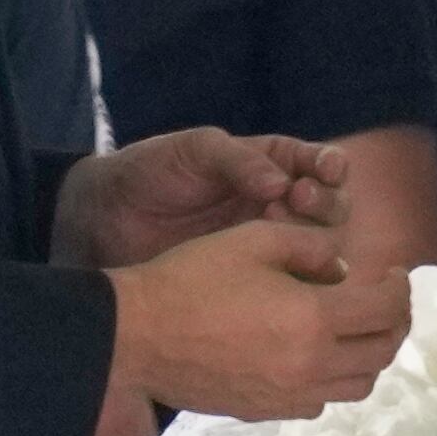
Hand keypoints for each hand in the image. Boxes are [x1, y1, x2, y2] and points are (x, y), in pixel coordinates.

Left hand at [57, 128, 348, 268]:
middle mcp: (279, 205)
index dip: (330, 168)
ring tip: (274, 227)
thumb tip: (281, 184)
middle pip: (332, 209)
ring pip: (320, 248)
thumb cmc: (149, 173)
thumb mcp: (193, 151)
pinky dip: (296, 280)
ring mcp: (267, 245)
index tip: (322, 172)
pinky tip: (278, 272)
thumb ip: (237, 160)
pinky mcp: (252, 281)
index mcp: (272, 165)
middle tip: (297, 200)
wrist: (104, 220)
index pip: (321, 166)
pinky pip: (290, 284)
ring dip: (311, 239)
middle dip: (324, 203)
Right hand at [108, 220, 411, 418]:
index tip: (393, 273)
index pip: (387, 310)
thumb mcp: (254, 240)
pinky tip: (313, 354)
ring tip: (354, 328)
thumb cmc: (192, 278)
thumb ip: (311, 247)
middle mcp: (311, 367)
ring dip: (368, 355)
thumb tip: (343, 268)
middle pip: (382, 353)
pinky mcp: (265, 412)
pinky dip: (332, 379)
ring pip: (357, 386)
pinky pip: (320, 402)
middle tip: (385, 301)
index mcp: (314, 320)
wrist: (136, 336)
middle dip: (395, 323)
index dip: (401, 288)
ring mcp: (289, 396)